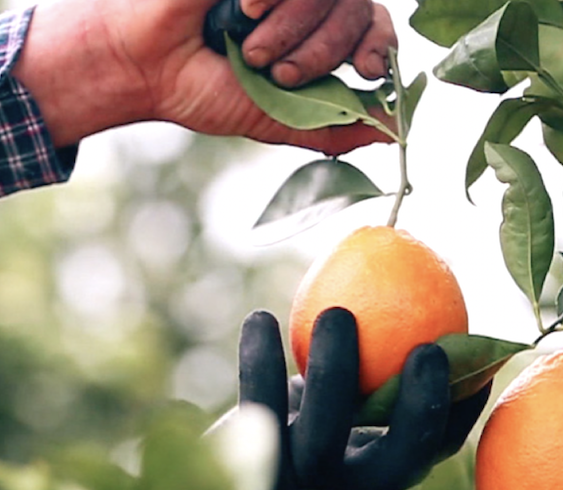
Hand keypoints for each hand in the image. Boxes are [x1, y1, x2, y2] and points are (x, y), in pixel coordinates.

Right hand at [14, 0, 395, 153]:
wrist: (151, 67)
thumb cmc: (209, 95)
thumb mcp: (279, 124)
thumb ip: (335, 130)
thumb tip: (394, 134)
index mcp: (313, 42)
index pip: (375, 29)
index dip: (381, 46)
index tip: (368, 69)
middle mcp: (304, 7)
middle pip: (360, 11)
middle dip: (322, 52)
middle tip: (278, 71)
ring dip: (291, 30)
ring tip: (249, 48)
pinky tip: (241, 10)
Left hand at [239, 307, 490, 489]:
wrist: (233, 463)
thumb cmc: (298, 420)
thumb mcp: (336, 408)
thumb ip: (372, 380)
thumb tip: (417, 313)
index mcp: (373, 472)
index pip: (431, 449)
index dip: (462, 408)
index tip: (472, 356)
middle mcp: (344, 484)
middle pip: (398, 458)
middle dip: (423, 406)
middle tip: (427, 347)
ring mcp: (298, 476)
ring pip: (325, 432)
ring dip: (336, 368)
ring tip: (336, 312)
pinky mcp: (250, 458)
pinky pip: (258, 401)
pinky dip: (260, 356)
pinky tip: (260, 318)